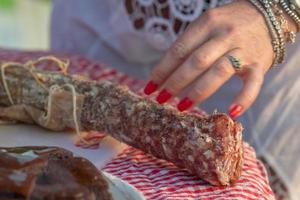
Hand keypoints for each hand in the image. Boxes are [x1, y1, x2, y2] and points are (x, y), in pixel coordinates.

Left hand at [143, 0, 275, 117]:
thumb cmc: (229, 24)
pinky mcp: (260, 64)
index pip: (179, 50)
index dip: (162, 70)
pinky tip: (231, 112)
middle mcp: (225, 35)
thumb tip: (166, 72)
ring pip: (218, 72)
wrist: (269, 15)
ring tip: (181, 107)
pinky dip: (243, 99)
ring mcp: (243, 50)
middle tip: (161, 99)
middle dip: (175, 83)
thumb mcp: (207, 25)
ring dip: (197, 92)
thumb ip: (189, 44)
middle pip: (195, 62)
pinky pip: (253, 85)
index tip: (150, 86)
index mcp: (207, 23)